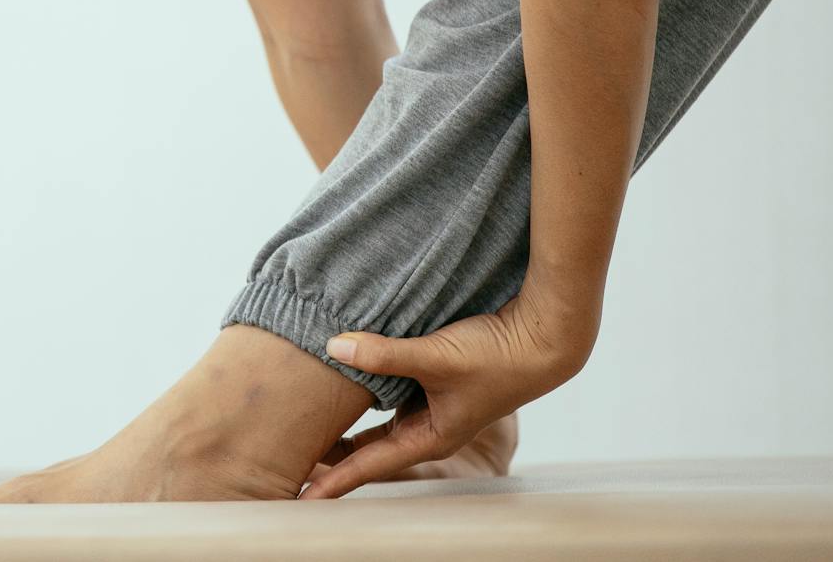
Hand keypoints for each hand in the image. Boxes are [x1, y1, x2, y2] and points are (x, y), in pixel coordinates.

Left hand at [299, 287, 594, 498]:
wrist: (542, 337)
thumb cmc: (497, 356)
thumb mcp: (435, 356)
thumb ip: (384, 353)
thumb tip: (333, 346)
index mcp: (430, 436)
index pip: (370, 464)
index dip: (334, 480)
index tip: (302, 496)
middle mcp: (427, 425)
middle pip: (367, 447)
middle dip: (331, 457)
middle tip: (290, 463)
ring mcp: (429, 403)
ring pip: (375, 420)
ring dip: (345, 425)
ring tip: (306, 429)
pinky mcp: (433, 378)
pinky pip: (388, 390)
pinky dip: (363, 390)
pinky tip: (341, 380)